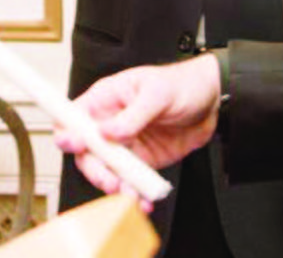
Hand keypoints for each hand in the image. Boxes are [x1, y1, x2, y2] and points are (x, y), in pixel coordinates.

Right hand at [56, 54, 221, 201]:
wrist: (213, 102)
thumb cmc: (183, 83)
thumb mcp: (157, 93)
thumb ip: (133, 114)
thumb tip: (108, 132)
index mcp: (107, 98)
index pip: (74, 116)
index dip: (69, 132)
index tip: (75, 145)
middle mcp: (111, 123)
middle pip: (87, 152)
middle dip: (95, 169)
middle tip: (110, 179)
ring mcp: (126, 145)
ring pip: (107, 172)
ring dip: (115, 186)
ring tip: (130, 192)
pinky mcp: (142, 162)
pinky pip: (130, 182)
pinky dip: (135, 194)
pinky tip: (143, 199)